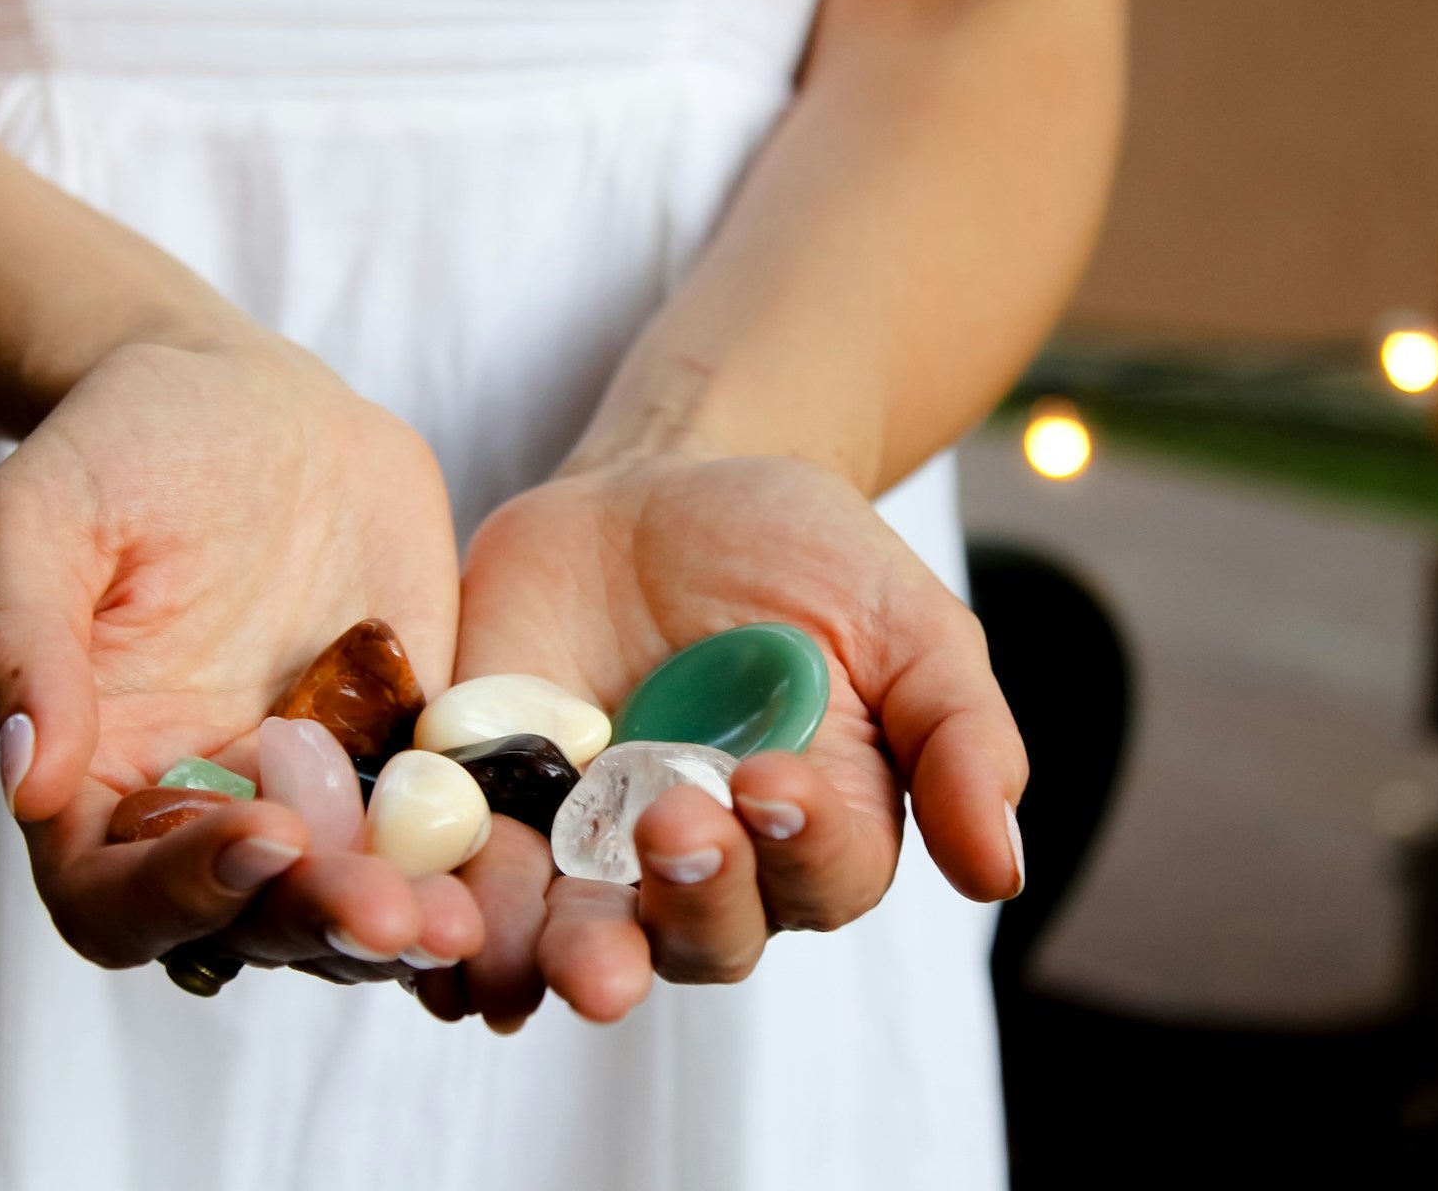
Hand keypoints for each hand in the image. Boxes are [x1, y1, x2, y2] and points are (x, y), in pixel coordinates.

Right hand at [0, 336, 482, 983]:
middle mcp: (207, 810)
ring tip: (461, 920)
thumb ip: (19, 642)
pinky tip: (520, 860)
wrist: (251, 404)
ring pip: (352, 901)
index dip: (179, 895)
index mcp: (99, 782)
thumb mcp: (38, 517)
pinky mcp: (406, 753)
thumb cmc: (119, 450)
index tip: (263, 836)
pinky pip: (441, 828)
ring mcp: (317, 794)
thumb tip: (25, 781)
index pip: (115, 897)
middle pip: (250, 921)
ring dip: (401, 921)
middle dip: (316, 925)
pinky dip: (472, 858)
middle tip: (393, 913)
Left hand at [420, 454, 1025, 1024]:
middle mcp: (701, 868)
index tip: (772, 780)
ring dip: (559, 953)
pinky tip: (437, 920)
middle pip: (698, 937)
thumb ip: (958, 736)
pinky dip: (453, 913)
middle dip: (686, 901)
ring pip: (577, 940)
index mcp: (810, 834)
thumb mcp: (905, 620)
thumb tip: (1000, 872)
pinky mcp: (490, 808)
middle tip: (671, 827)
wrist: (662, 483)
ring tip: (547, 943)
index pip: (818, 880)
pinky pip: (470, 884)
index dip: (800, 847)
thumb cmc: (801, 553)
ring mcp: (587, 848)